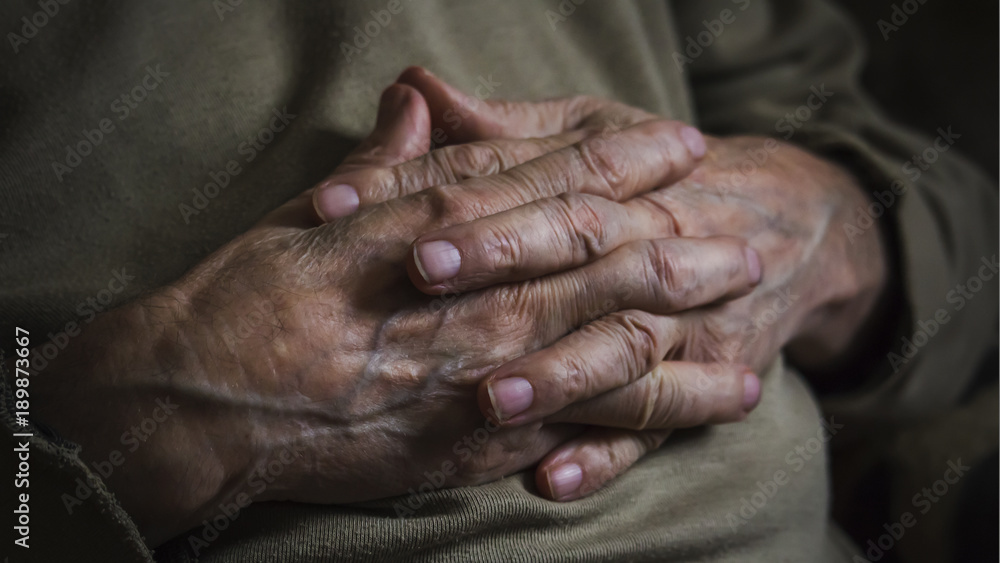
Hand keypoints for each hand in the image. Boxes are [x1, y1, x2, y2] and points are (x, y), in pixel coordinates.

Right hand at [32, 83, 755, 545]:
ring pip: (620, 346)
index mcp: (447, 227)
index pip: (560, 178)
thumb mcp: (314, 211)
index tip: (682, 145)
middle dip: (686, 246)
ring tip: (749, 324)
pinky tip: (693, 410)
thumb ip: (384, 163)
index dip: (629, 157)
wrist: (208, 399)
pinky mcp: (479, 443)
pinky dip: (650, 415)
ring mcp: (491, 372)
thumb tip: (419, 101)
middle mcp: (486, 295)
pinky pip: (585, 425)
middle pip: (613, 261)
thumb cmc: (250, 298)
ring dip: (692, 331)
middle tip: (748, 238)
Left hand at [390, 73, 886, 499]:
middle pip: (584, 254)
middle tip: (425, 280)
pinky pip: (654, 428)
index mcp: (622, 186)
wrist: (790, 225)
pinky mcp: (695, 382)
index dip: (473, 201)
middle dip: (507, 262)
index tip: (391, 217)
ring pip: (620, 351)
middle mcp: (651, 250)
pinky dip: (606, 455)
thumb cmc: (664, 179)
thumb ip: (501, 130)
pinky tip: (550, 477)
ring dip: (558, 375)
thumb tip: (411, 86)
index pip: (547, 186)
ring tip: (490, 399)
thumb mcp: (592, 138)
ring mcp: (679, 324)